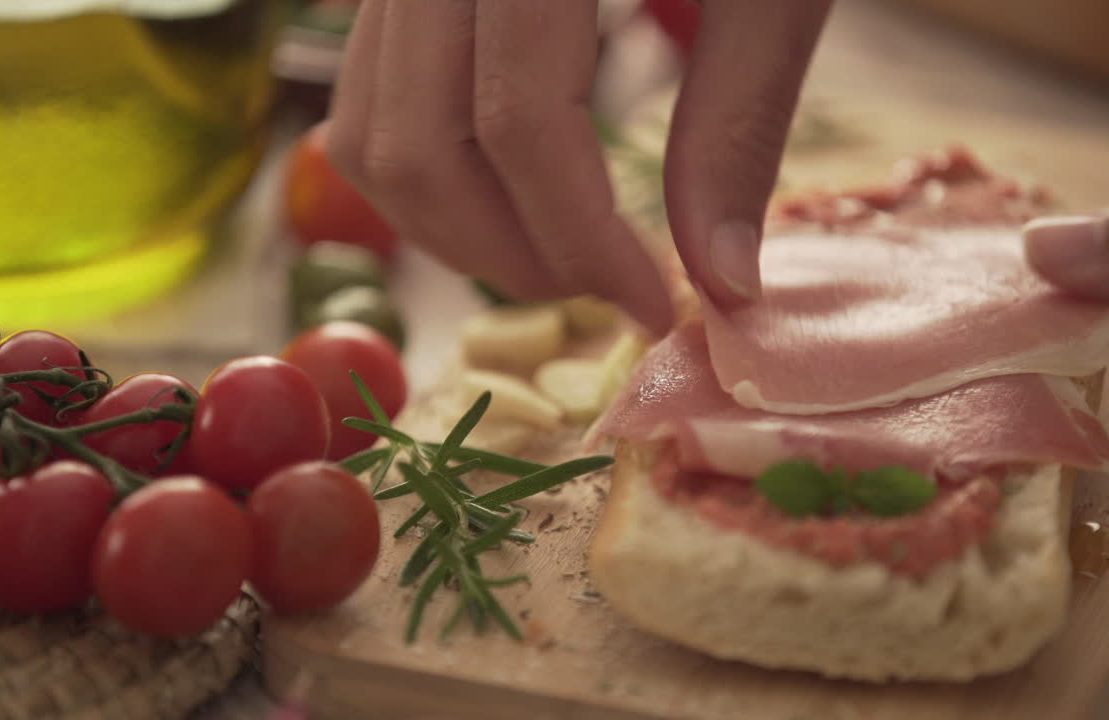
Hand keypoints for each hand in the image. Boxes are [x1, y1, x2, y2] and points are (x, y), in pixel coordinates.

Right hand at [324, 0, 831, 334]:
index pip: (516, 122)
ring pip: (370, 132)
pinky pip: (371, 95)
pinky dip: (432, 171)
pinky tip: (517, 190)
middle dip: (511, 252)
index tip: (656, 306)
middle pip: (414, 144)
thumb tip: (722, 285)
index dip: (584, 242)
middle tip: (607, 288)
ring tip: (563, 253)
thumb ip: (739, 122)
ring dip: (457, 228)